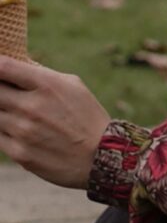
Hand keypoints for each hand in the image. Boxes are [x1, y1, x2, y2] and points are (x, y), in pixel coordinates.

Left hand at [0, 56, 109, 188]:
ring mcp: (23, 131)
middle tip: (8, 94)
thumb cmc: (87, 115)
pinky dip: (4, 131)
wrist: (101, 155)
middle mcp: (31, 106)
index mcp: (47, 84)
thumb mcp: (72, 85)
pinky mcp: (19, 153)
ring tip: (18, 114)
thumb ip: (43, 76)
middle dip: (0, 90)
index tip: (0, 69)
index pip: (4, 67)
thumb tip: (15, 70)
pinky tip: (20, 131)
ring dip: (2, 112)